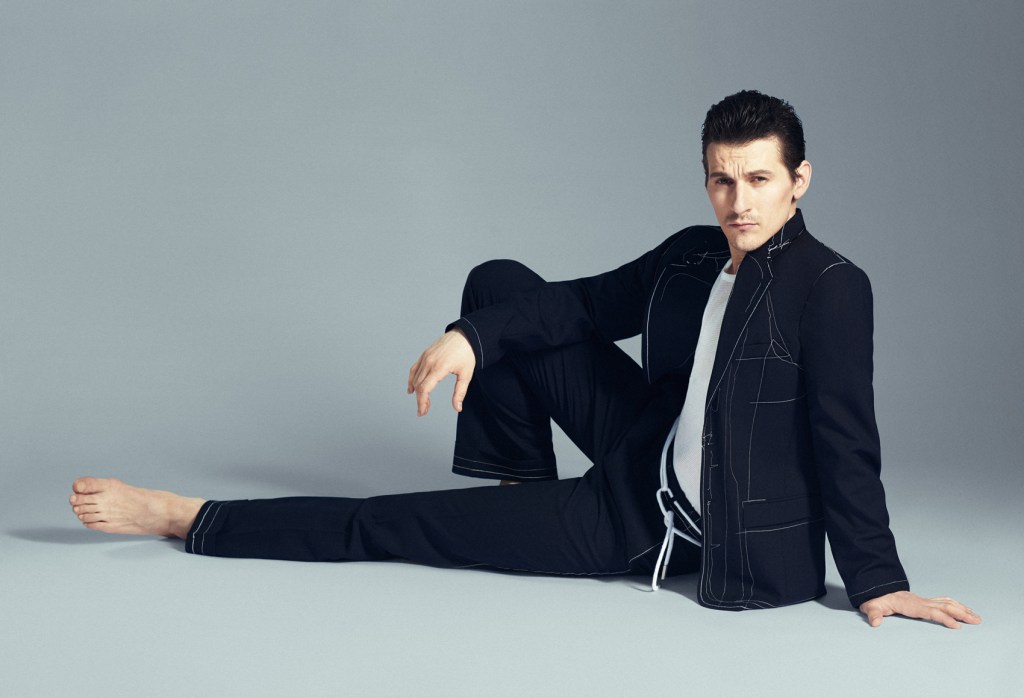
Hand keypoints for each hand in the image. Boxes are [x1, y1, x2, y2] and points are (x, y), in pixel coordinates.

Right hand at [407, 329, 475, 415]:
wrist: (465, 335)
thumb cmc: (467, 354)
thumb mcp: (466, 375)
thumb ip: (460, 393)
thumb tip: (457, 408)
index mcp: (439, 367)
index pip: (424, 389)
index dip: (421, 402)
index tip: (422, 412)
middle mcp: (429, 362)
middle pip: (418, 385)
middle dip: (420, 400)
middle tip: (424, 411)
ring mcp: (425, 357)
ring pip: (415, 377)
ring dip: (416, 391)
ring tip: (422, 402)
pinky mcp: (425, 354)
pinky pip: (414, 368)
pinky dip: (412, 379)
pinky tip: (412, 388)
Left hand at [859, 591, 980, 628]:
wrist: (878, 590)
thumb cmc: (877, 601)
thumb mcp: (872, 607)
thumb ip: (873, 614)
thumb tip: (875, 622)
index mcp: (911, 605)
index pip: (931, 611)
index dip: (944, 618)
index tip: (957, 626)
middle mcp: (921, 601)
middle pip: (945, 606)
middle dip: (961, 613)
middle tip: (976, 621)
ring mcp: (924, 600)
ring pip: (947, 603)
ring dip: (962, 609)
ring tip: (976, 617)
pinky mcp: (925, 601)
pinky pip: (943, 602)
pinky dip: (956, 605)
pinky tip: (964, 609)